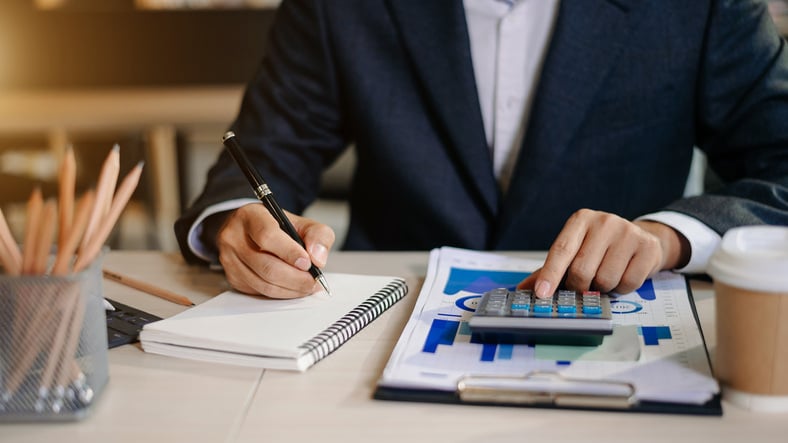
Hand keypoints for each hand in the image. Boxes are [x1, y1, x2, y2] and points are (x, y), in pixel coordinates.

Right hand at [215, 203, 334, 297]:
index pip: (267, 236)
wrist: (250, 232)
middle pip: (267, 266)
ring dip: (291, 289)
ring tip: (307, 286)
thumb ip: (317, 235)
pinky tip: (293, 288)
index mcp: (251, 216)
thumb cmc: (276, 226)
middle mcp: (234, 237)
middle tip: (314, 281)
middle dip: (296, 278)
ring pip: (264, 284)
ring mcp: (230, 259)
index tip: (308, 263)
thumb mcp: (301, 222)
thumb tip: (318, 259)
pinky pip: (260, 292)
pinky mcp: (233, 278)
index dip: (290, 253)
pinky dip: (281, 293)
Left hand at [518, 209, 689, 297]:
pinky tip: (623, 275)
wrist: (642, 240)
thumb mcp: (575, 252)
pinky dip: (622, 289)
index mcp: (580, 220)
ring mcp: (628, 232)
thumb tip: (522, 290)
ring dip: (603, 288)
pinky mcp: (647, 247)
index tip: (541, 294)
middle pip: (582, 270)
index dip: (550, 274)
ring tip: (606, 276)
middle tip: (584, 286)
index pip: (561, 250)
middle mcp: (604, 221)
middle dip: (580, 287)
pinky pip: (628, 283)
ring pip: (605, 280)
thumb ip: (548, 270)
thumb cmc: (600, 249)